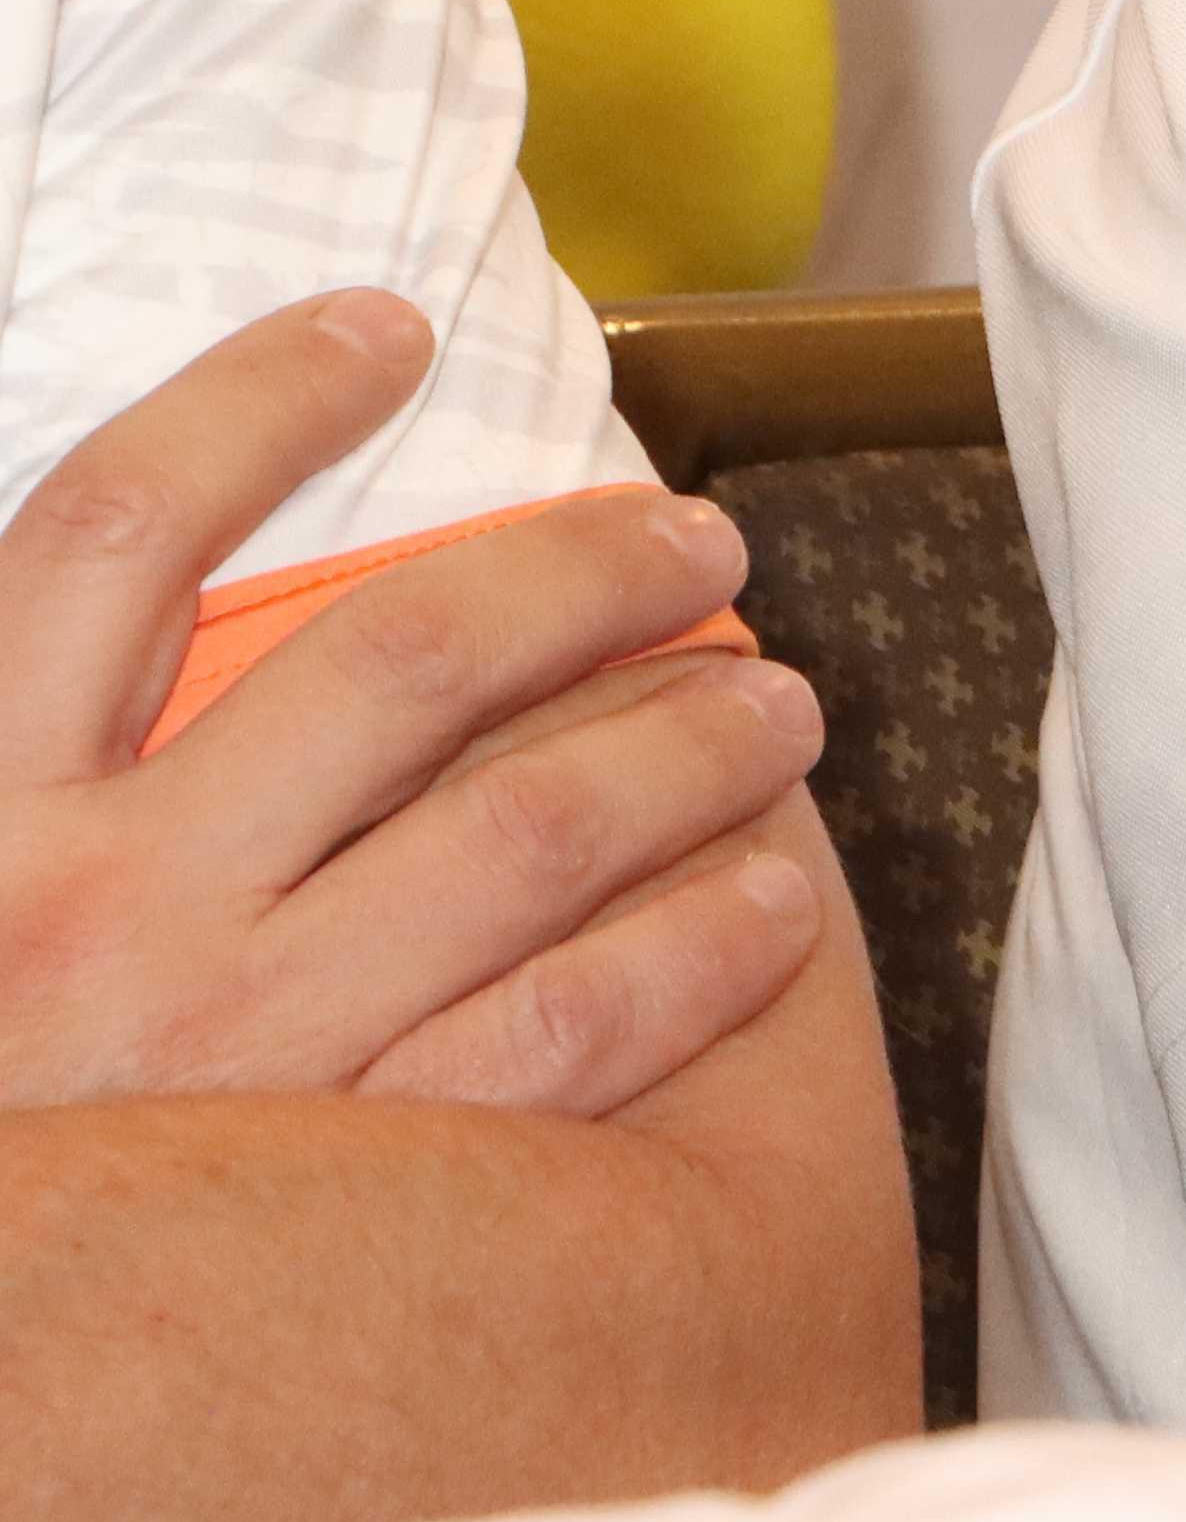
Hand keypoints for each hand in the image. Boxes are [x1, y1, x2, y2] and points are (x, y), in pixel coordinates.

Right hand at [0, 291, 831, 1116]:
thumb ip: (40, 754)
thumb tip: (147, 609)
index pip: (110, 530)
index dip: (254, 400)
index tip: (378, 329)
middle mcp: (93, 913)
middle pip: (395, 660)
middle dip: (577, 571)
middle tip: (691, 537)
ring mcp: (230, 1053)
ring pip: (522, 825)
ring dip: (685, 738)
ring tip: (776, 699)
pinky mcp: (339, 1191)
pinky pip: (571, 1028)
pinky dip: (699, 945)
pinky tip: (774, 895)